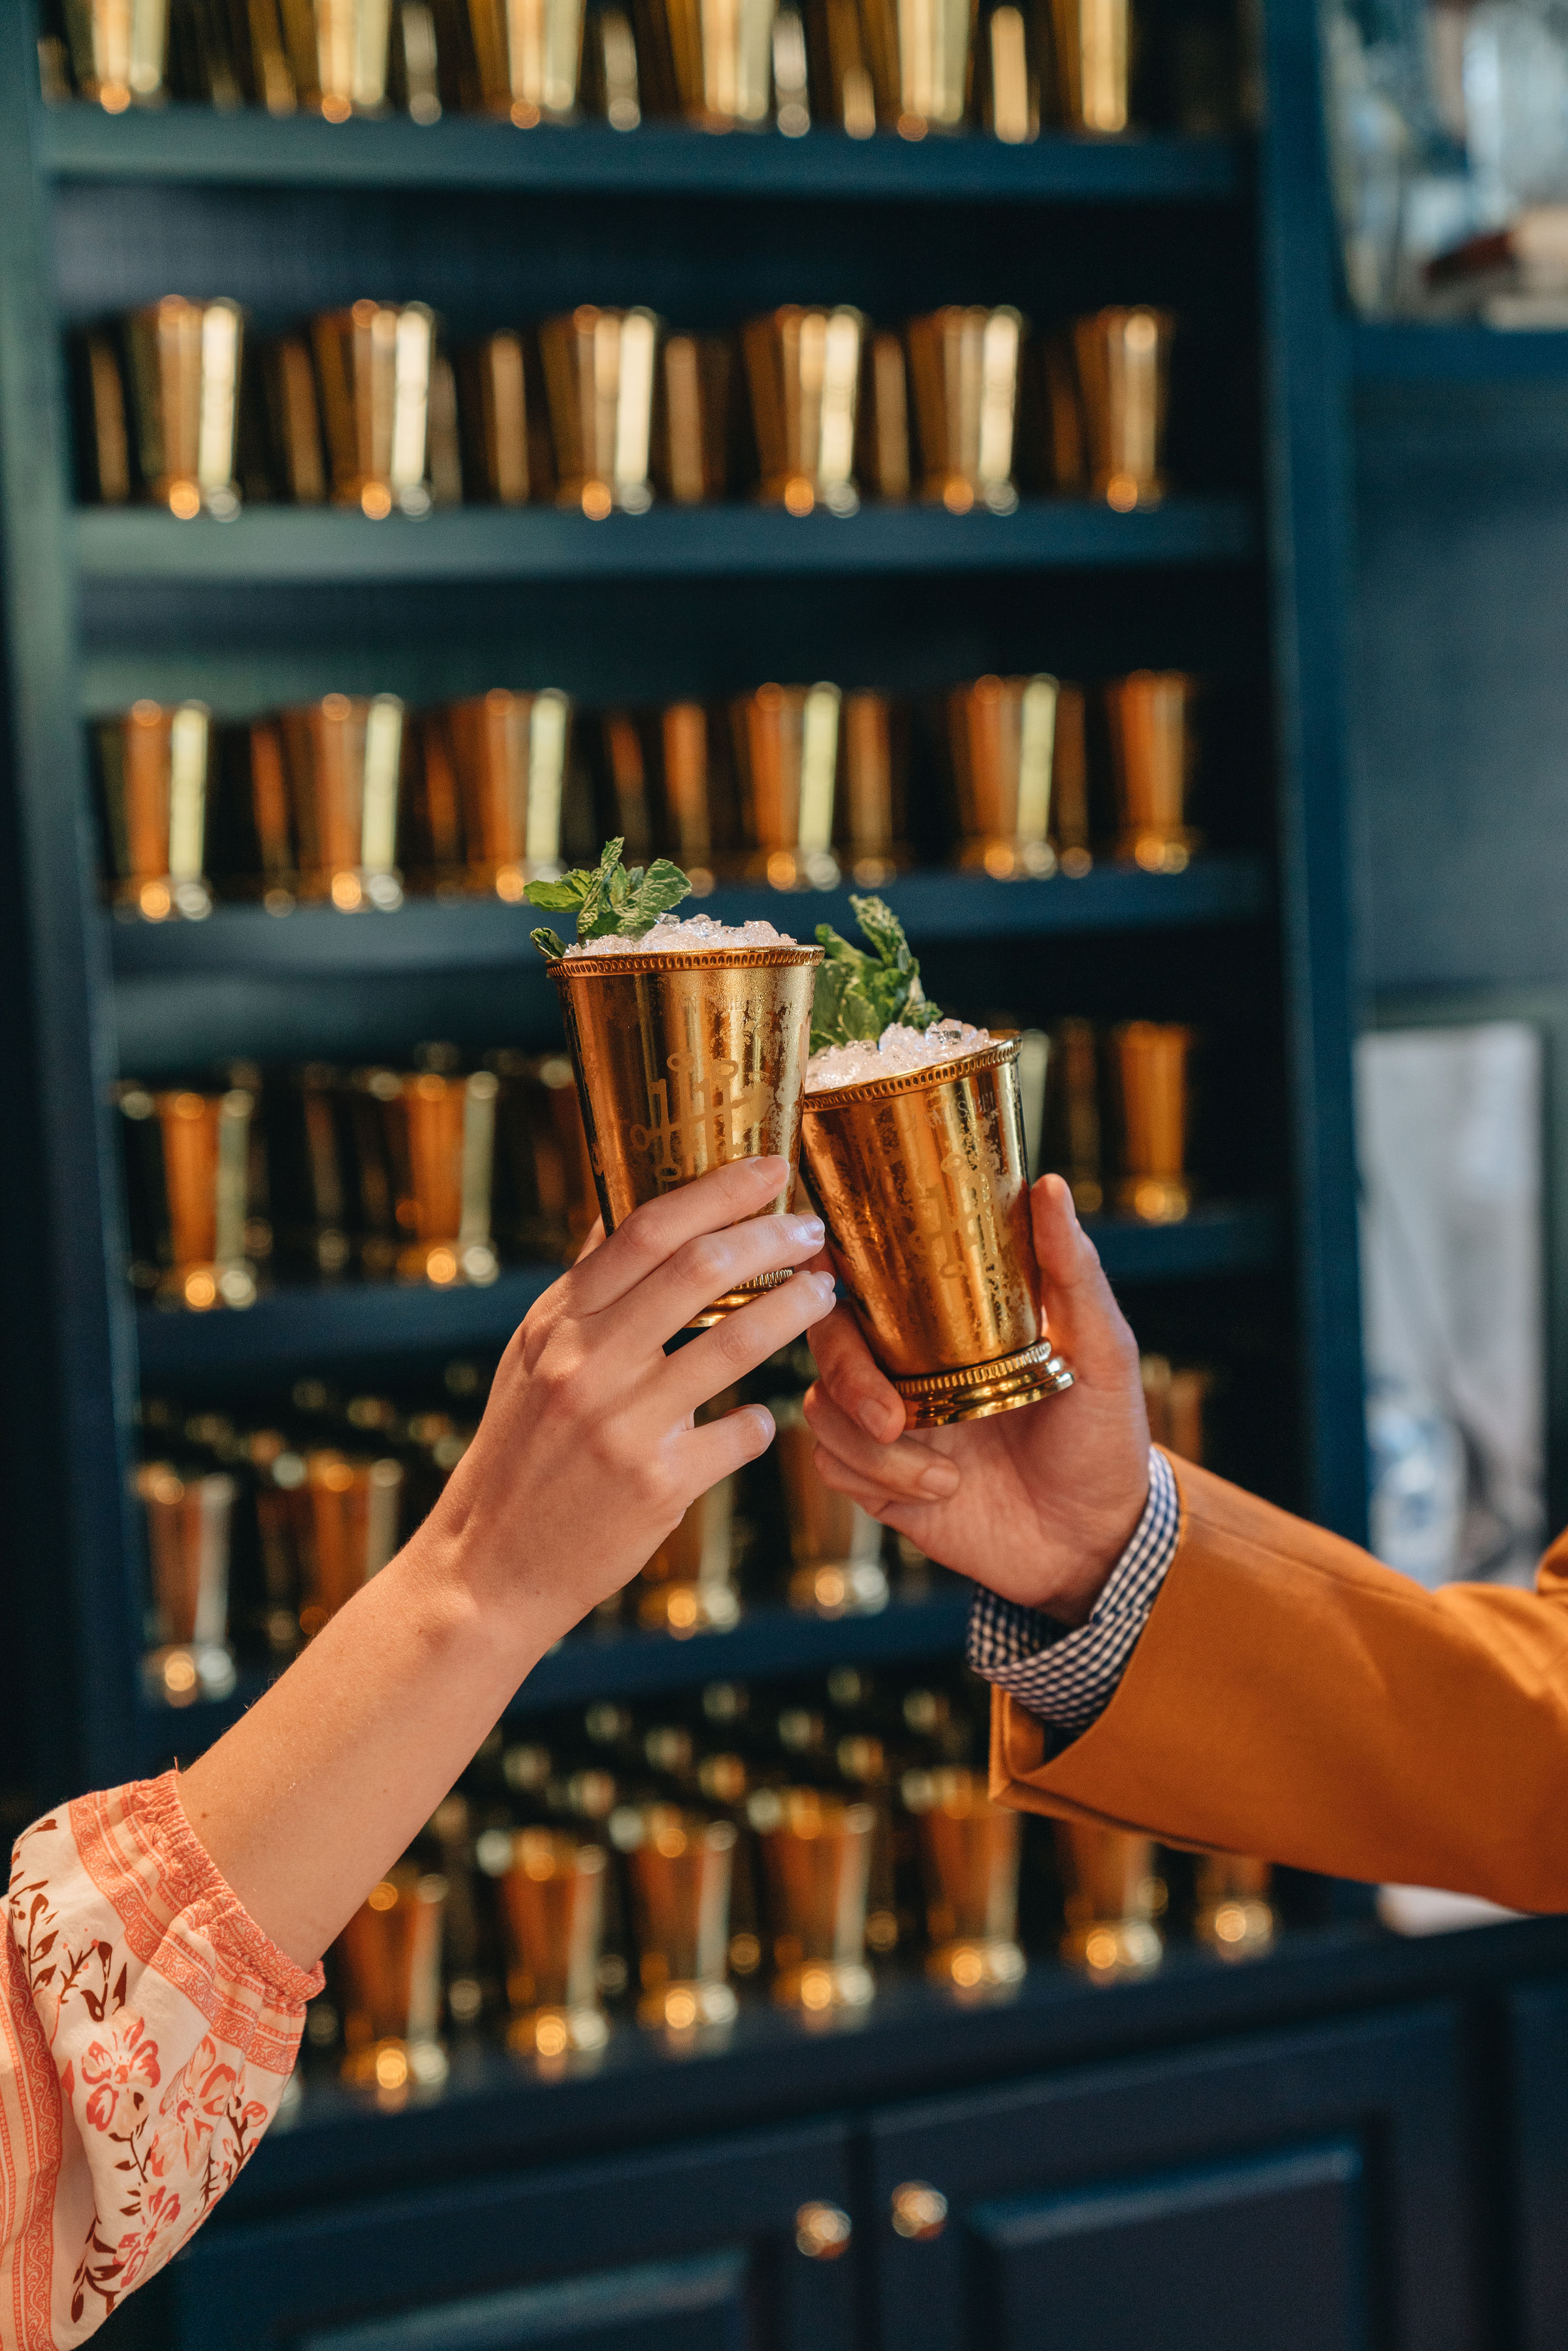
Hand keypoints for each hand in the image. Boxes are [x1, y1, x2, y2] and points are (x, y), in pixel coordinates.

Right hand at [422, 1155, 835, 1643]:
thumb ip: (585, 1292)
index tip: (769, 1169)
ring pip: (737, 1342)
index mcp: (557, 1323)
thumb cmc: (521, 1452)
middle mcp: (586, 1365)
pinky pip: (740, 1433)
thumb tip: (628, 1212)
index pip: (645, 1228)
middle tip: (812, 1230)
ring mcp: (623, 1425)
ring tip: (824, 1295)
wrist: (487, 1567)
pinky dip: (761, 1422)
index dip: (717, 1190)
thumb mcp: (532, 1359)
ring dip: (795, 1309)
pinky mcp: (658, 1486)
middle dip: (770, 1236)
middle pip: (699, 1269)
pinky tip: (762, 1420)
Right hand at [805, 1174, 1149, 1623]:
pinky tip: (939, 1493)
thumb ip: (1072, 1273)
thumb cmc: (1107, 1440)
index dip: (827, 1266)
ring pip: (823, 1409)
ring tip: (950, 1476)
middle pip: (827, 1339)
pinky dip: (880, 1481)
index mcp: (948, 1323)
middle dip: (848, 1377)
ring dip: (877, 1449)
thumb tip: (1049, 1186)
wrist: (1098, 1546)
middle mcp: (909, 1364)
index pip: (866, 1275)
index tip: (831, 1278)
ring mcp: (891, 1422)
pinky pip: (835, 1466)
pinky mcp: (882, 1480)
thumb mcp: (1103, 1352)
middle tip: (894, 1418)